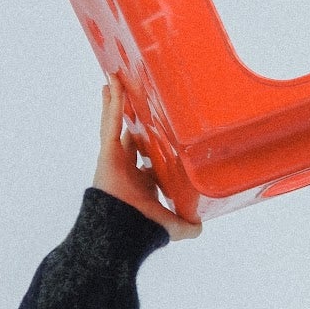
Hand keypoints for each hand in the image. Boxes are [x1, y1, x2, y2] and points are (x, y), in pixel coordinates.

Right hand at [92, 80, 200, 237]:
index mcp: (142, 181)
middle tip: (136, 96)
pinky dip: (113, 103)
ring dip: (117, 101)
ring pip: (116, 122)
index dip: (153, 141)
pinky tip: (113, 84)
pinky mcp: (108, 151)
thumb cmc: (143, 228)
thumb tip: (201, 226)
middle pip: (130, 133)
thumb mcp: (173, 224)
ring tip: (117, 79)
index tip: (159, 127)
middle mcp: (128, 167)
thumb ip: (188, 225)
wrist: (124, 229)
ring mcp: (115, 157)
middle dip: (131, 115)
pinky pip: (111, 121)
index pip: (148, 155)